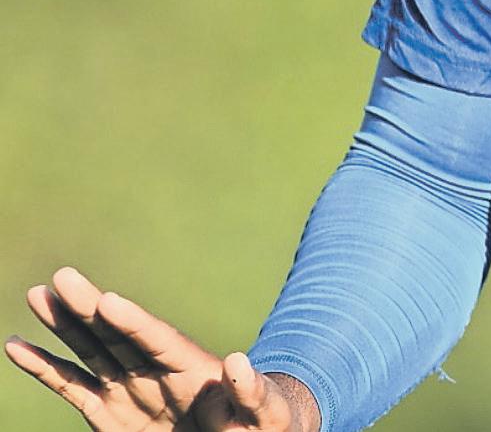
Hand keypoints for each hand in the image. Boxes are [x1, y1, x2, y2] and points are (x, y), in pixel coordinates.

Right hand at [4, 266, 309, 429]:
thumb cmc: (260, 424)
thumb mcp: (263, 410)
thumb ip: (250, 390)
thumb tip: (238, 361)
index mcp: (191, 366)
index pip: (157, 339)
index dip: (133, 321)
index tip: (107, 301)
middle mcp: (153, 369)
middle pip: (116, 333)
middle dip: (89, 307)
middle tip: (62, 277)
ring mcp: (128, 387)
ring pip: (90, 348)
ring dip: (64, 323)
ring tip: (38, 293)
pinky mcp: (108, 411)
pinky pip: (72, 386)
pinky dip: (45, 367)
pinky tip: (17, 345)